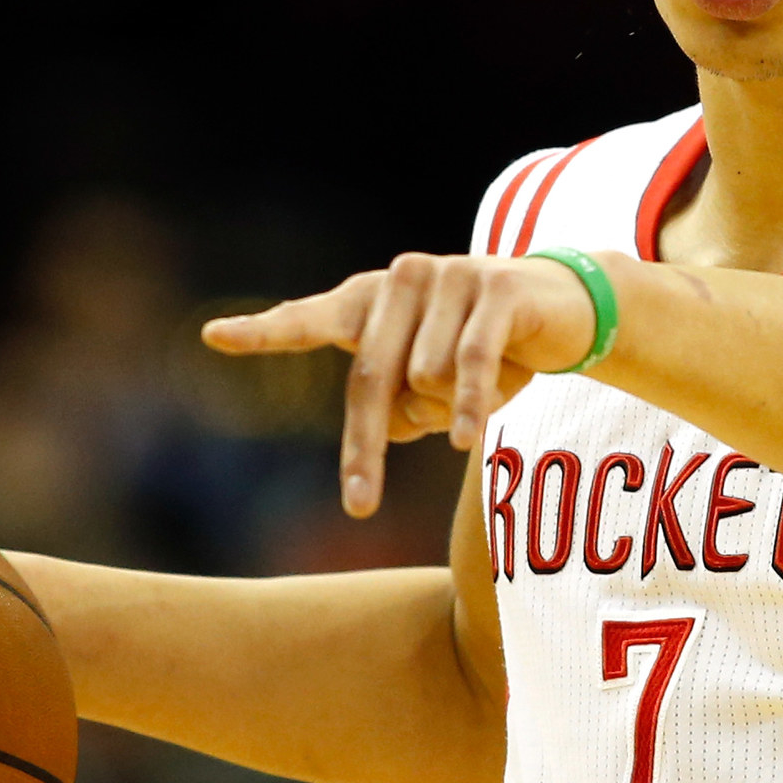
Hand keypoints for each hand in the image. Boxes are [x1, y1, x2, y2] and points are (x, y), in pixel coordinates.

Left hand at [203, 252, 603, 516]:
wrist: (569, 307)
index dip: (263, 331)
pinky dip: (469, 407)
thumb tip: (389, 426)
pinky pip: (468, 363)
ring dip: (455, 408)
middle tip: (359, 505)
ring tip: (487, 393)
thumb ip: (401, 405)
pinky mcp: (495, 288)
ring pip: (427, 379)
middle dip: (364, 448)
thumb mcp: (433, 384)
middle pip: (369, 379)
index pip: (310, 319)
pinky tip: (467, 439)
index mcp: (372, 300)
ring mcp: (448, 277)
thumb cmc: (486, 349)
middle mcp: (400, 280)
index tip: (214, 336)